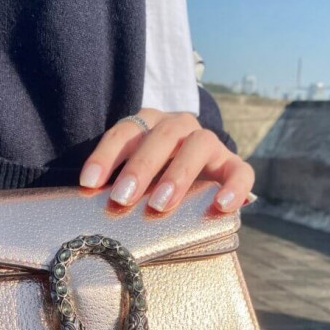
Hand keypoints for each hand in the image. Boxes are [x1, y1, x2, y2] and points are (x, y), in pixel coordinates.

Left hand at [79, 109, 254, 212]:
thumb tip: (92, 204)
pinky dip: (233, 187)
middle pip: (161, 136)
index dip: (106, 156)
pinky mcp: (234, 164)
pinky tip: (221, 206)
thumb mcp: (137, 176)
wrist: (202, 177)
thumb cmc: (156, 179)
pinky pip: (240, 171)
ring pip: (198, 145)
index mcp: (150, 123)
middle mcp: (180, 126)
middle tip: (122, 198)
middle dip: (140, 167)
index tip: (89, 183)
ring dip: (177, 174)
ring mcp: (210, 143)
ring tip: (160, 204)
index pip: (125, 132)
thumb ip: (121, 183)